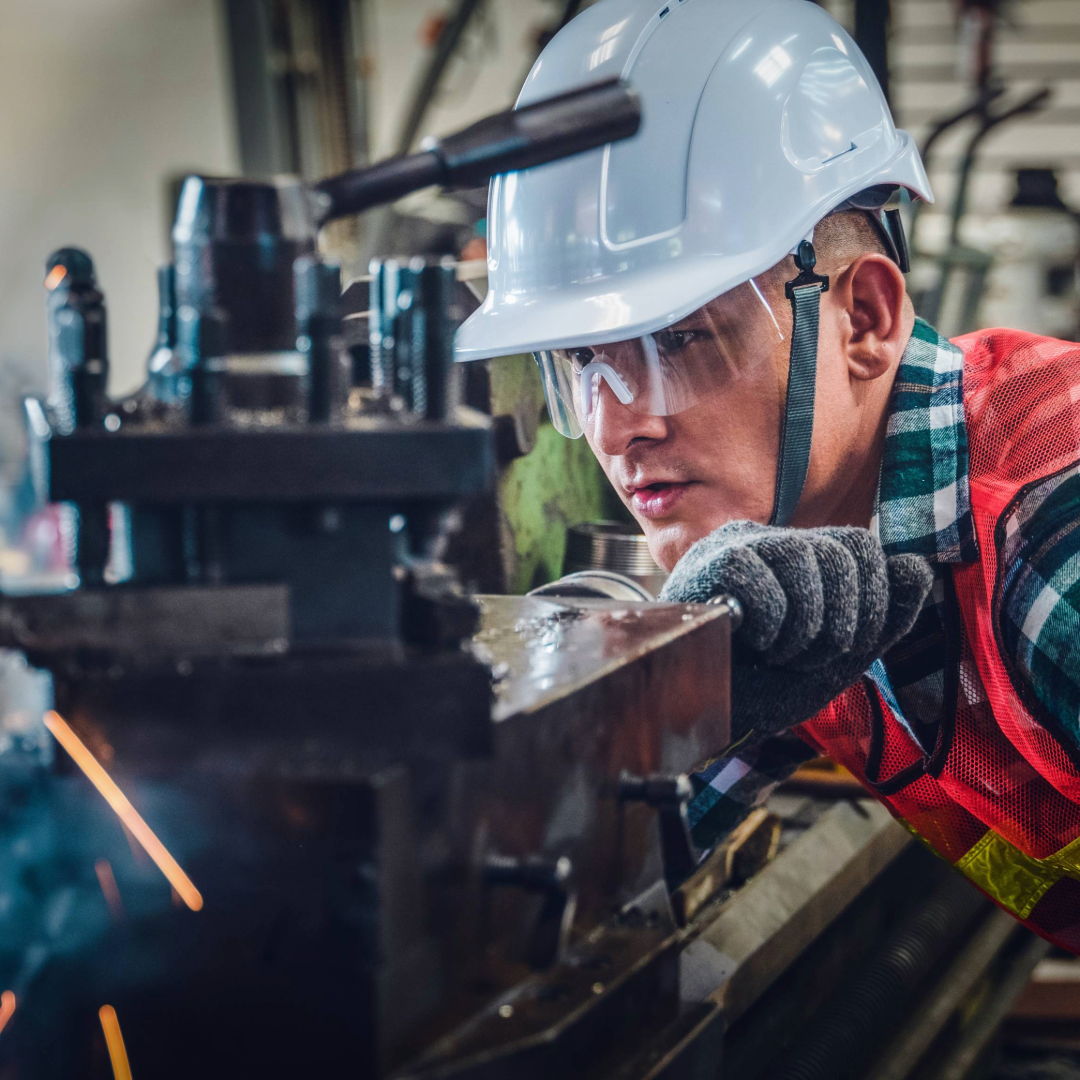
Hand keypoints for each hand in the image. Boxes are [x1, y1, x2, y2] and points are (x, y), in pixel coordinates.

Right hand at [660, 521, 932, 737]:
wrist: (707, 719)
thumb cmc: (762, 688)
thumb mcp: (836, 658)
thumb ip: (882, 617)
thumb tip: (918, 567)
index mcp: (799, 558)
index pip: (860, 546)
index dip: (874, 600)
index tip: (845, 645)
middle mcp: (768, 541)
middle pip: (843, 550)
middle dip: (843, 620)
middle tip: (807, 656)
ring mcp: (734, 548)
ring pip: (805, 556)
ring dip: (806, 625)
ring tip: (780, 653)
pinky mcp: (705, 566)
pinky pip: (758, 575)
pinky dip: (770, 621)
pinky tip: (753, 642)